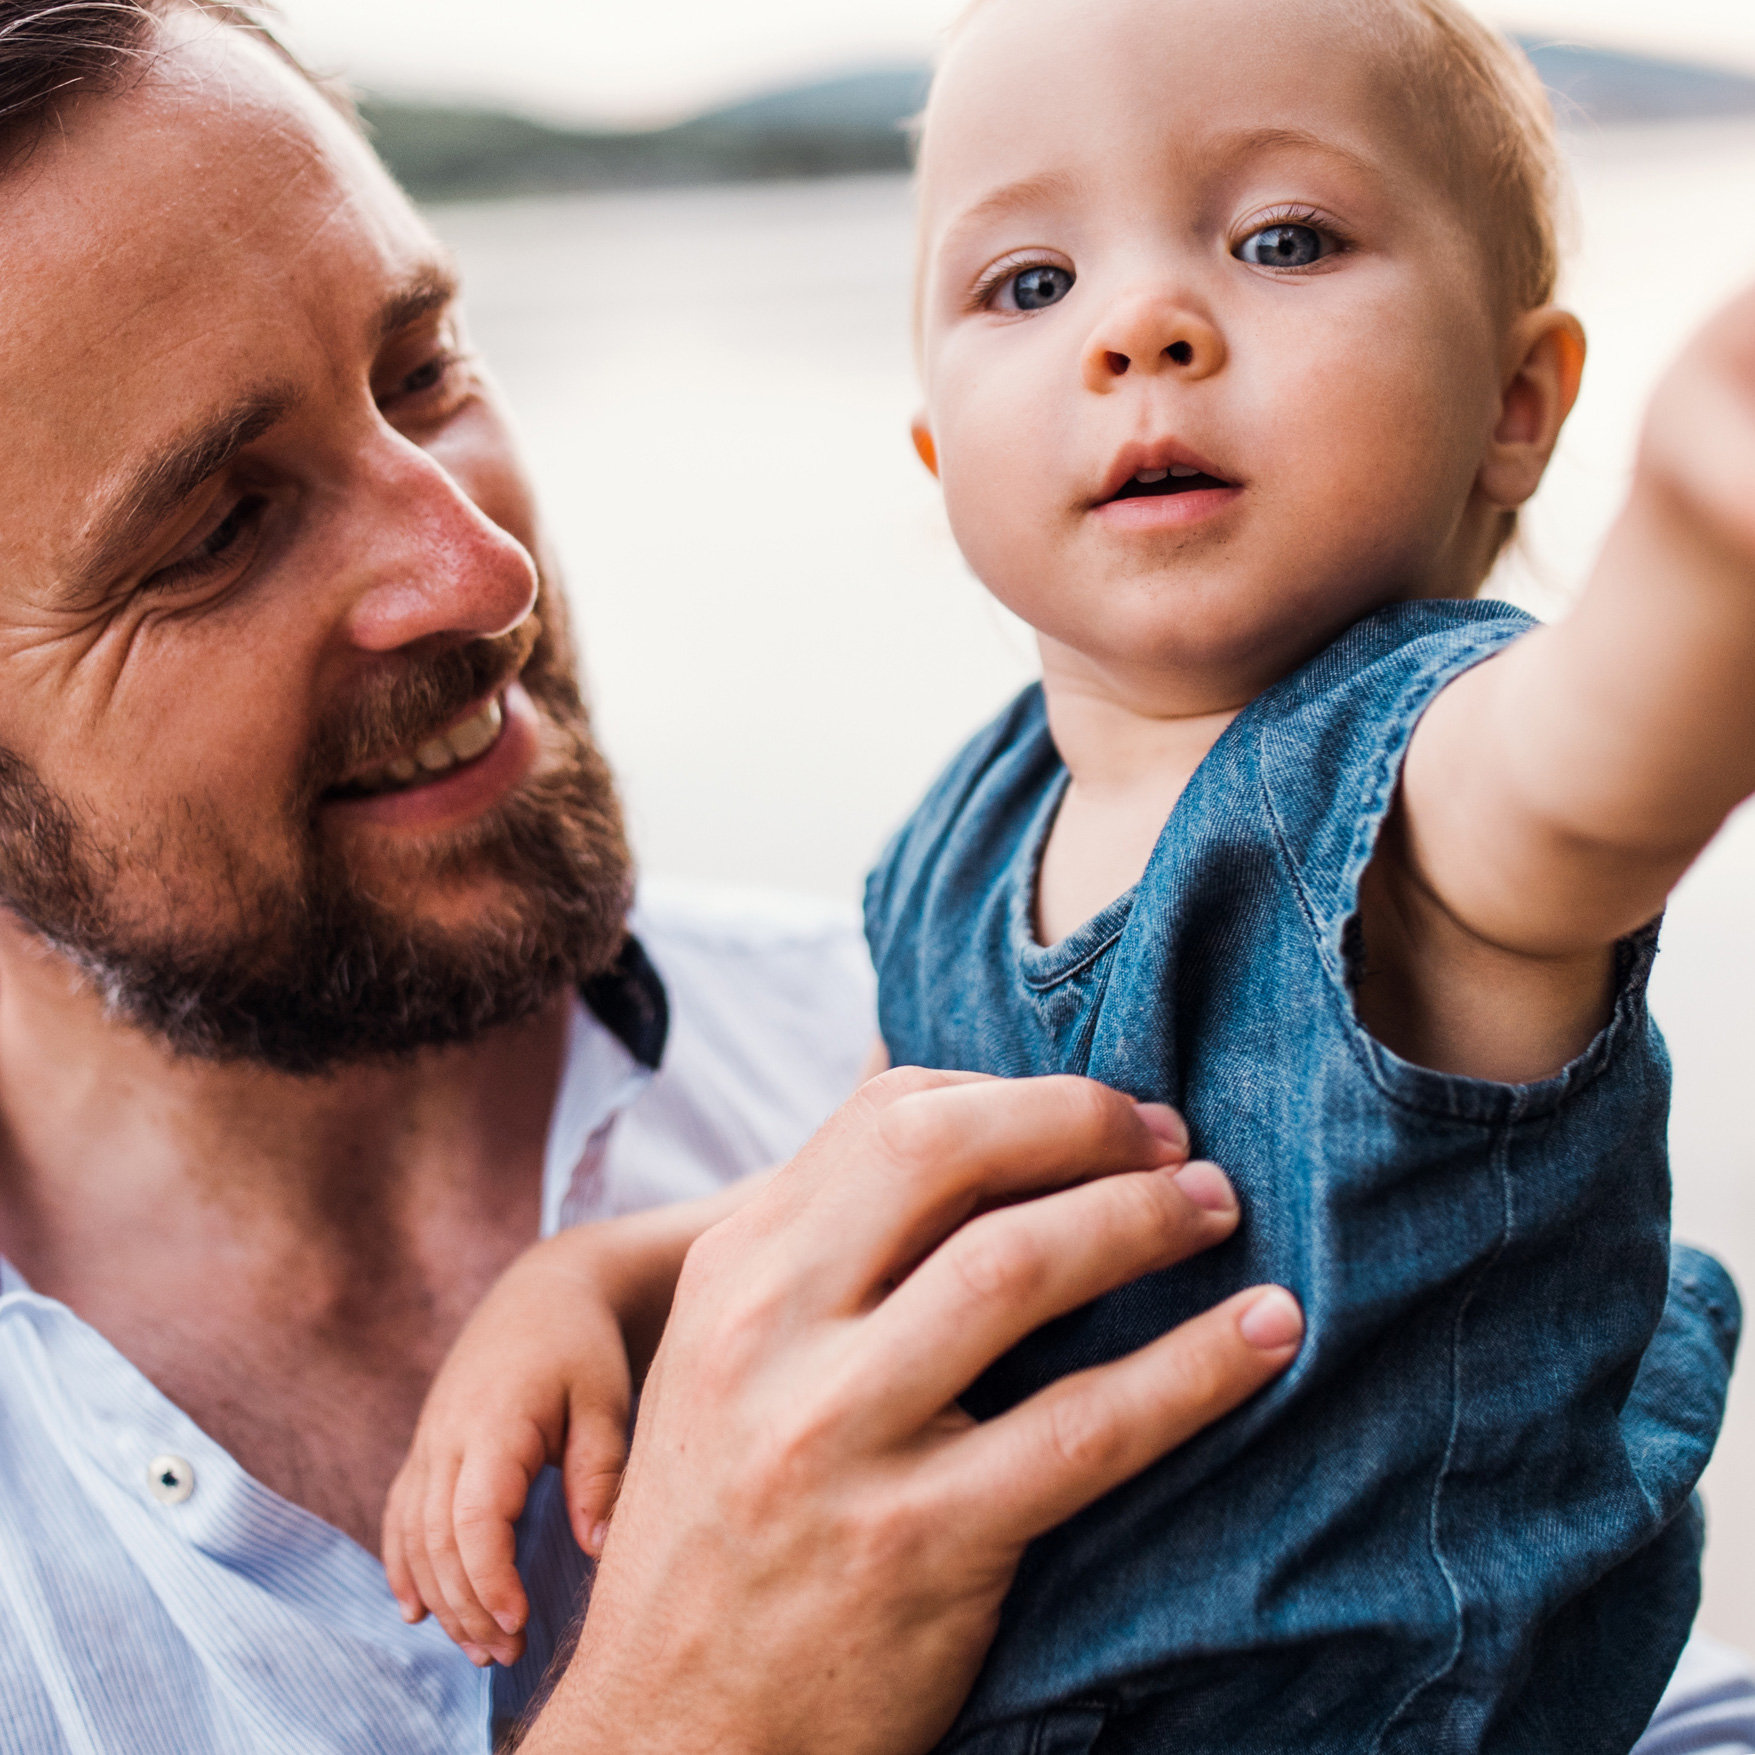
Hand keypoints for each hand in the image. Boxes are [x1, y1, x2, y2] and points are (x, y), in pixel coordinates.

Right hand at [382, 1228, 636, 1666]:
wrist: (544, 1290)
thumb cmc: (583, 1347)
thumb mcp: (604, 1402)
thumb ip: (599, 1472)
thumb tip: (598, 1547)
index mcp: (493, 1423)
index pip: (473, 1519)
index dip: (489, 1579)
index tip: (519, 1622)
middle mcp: (447, 1435)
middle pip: (436, 1540)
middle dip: (467, 1606)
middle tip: (508, 1656)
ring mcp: (429, 1440)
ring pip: (413, 1535)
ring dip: (440, 1597)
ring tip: (481, 1649)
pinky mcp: (426, 1445)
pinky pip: (399, 1513)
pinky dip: (402, 1564)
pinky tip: (415, 1609)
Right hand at [519, 1069, 1303, 1754]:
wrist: (675, 1728)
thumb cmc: (726, 1523)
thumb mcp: (734, 1358)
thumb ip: (829, 1248)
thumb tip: (965, 1125)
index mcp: (735, 1268)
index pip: (887, 1114)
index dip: (1018, 1096)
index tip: (1102, 1114)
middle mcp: (769, 1331)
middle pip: (942, 1152)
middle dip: (1082, 1121)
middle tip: (1175, 1141)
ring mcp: (835, 1436)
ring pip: (1018, 1268)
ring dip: (1145, 1220)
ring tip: (1219, 1211)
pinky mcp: (918, 1544)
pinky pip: (1087, 1428)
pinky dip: (1195, 1366)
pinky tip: (1268, 1332)